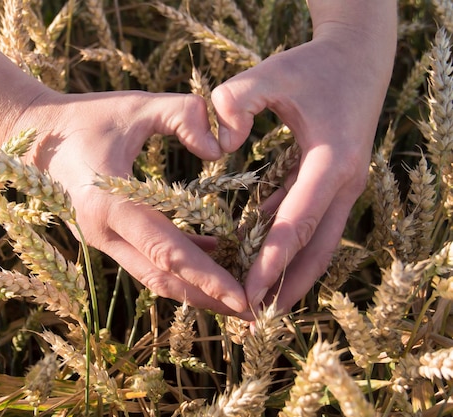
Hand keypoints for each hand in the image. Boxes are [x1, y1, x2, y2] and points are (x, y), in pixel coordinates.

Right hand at [12, 89, 248, 314]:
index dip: (206, 276)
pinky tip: (217, 257)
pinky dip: (182, 266)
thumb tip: (221, 149)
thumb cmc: (88, 118)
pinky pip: (149, 261)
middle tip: (254, 312)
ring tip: (240, 297)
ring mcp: (103, 240)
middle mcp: (103, 233)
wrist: (38, 137)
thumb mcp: (138, 105)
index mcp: (108, 205)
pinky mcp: (108, 239)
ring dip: (197, 290)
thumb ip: (183, 115)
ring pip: (156, 277)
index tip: (242, 296)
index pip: (166, 251)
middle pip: (163, 280)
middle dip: (209, 298)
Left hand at [211, 23, 394, 317]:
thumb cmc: (311, 65)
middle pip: (316, 249)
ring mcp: (343, 187)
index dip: (270, 260)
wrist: (358, 58)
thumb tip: (218, 149)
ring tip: (258, 305)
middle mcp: (344, 183)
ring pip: (317, 243)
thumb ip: (234, 103)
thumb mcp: (269, 73)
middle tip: (254, 321)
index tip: (245, 291)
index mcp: (333, 161)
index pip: (298, 222)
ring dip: (290, 274)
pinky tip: (258, 261)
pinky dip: (286, 247)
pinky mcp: (333, 185)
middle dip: (286, 287)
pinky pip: (309, 224)